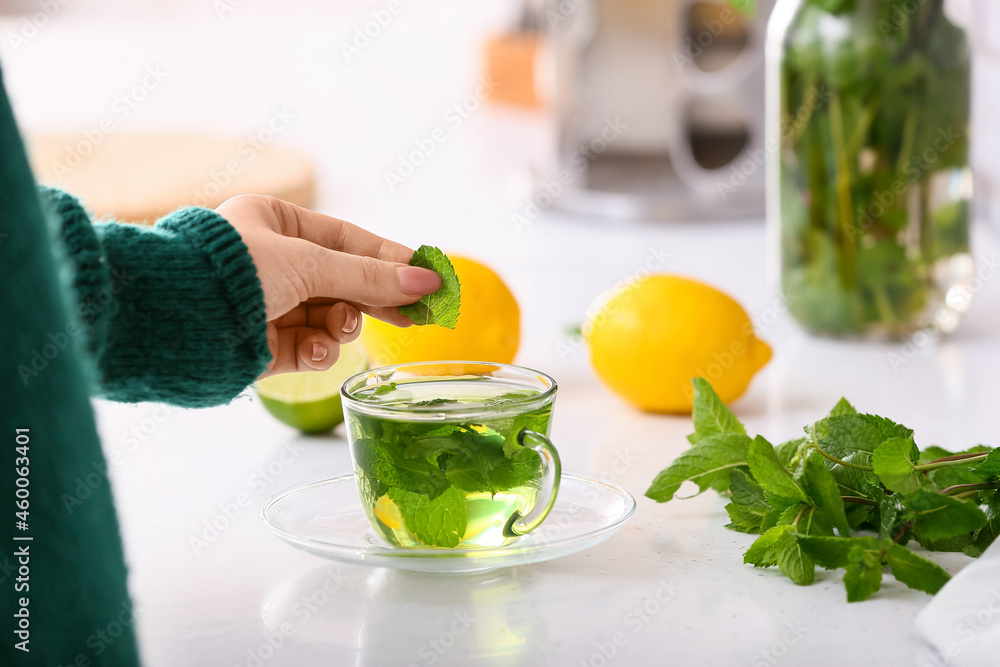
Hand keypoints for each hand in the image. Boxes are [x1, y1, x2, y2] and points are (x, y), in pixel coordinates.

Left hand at [217, 195, 440, 377]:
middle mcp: (270, 261)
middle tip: (419, 316)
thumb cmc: (234, 271)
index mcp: (275, 223)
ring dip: (340, 326)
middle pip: (343, 282)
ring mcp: (266, 304)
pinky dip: (316, 350)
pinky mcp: (261, 346)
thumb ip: (371, 278)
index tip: (428, 278)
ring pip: (329, 318)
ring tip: (338, 328)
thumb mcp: (311, 265)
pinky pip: (307, 347)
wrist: (175, 320)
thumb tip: (427, 282)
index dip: (390, 260)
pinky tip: (313, 350)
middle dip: (375, 300)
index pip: (348, 240)